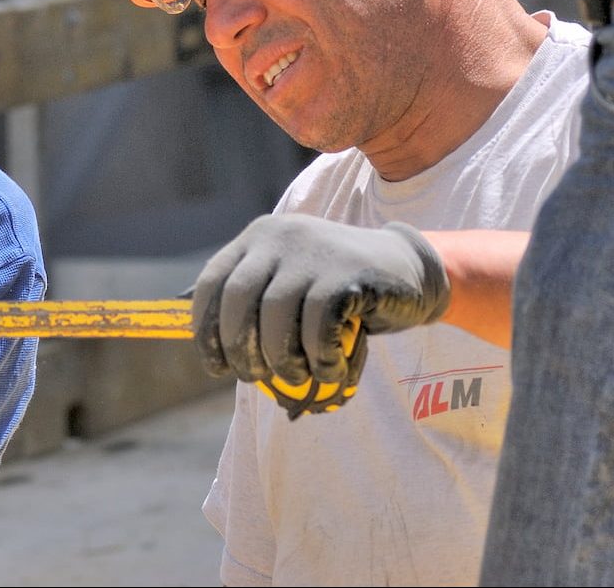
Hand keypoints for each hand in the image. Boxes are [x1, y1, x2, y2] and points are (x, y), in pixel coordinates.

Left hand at [192, 213, 449, 388]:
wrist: (406, 270)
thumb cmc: (338, 290)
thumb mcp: (290, 285)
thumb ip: (256, 306)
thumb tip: (217, 357)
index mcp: (258, 237)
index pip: (212, 283)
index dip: (207, 333)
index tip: (218, 369)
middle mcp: (281, 236)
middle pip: (238, 302)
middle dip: (242, 351)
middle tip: (256, 378)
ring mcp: (314, 251)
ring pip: (276, 317)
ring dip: (283, 361)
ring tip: (298, 377)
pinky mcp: (347, 273)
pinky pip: (318, 326)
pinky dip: (320, 358)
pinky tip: (331, 367)